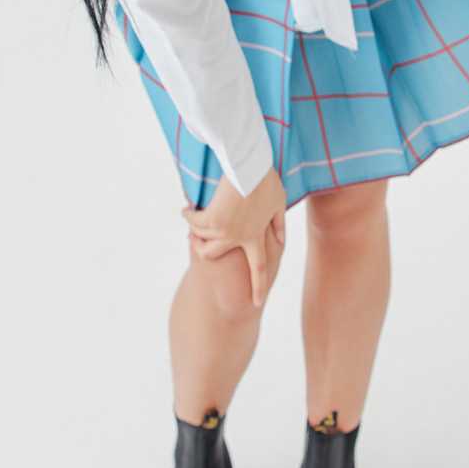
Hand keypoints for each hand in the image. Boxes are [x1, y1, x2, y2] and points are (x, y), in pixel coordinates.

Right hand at [181, 167, 287, 308]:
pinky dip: (188, 215)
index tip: (257, 303)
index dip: (258, 286)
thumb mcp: (278, 202)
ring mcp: (223, 230)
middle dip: (202, 251)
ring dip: (194, 228)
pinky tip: (187, 209)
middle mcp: (238, 237)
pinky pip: (193, 221)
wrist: (248, 165)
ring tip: (192, 217)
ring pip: (200, 238)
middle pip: (213, 255)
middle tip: (196, 242)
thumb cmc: (264, 180)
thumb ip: (278, 224)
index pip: (260, 268)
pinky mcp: (211, 218)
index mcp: (256, 236)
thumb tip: (281, 239)